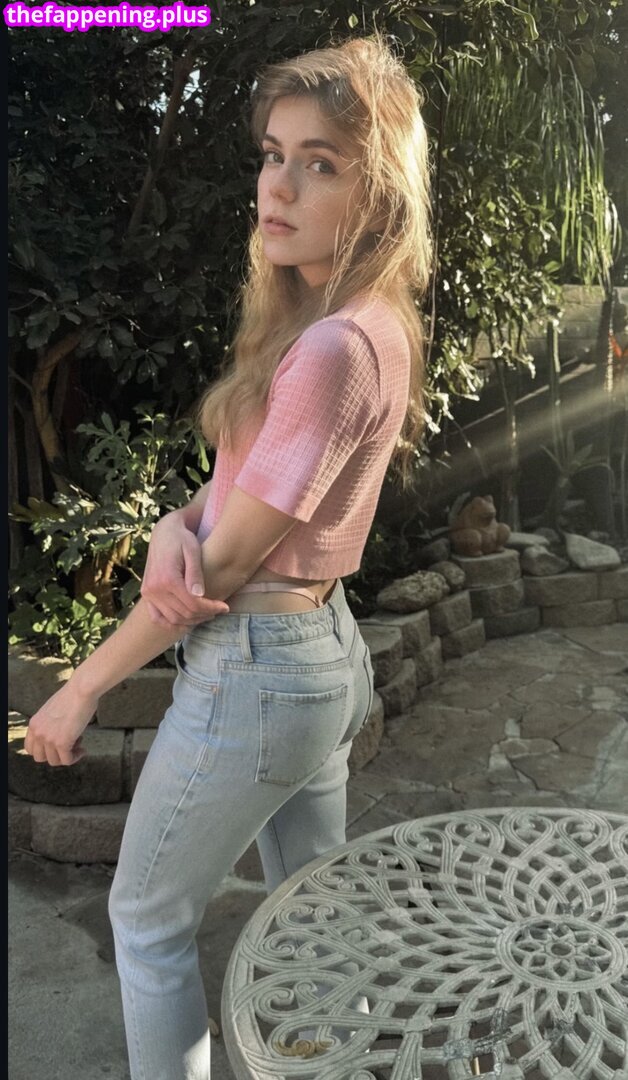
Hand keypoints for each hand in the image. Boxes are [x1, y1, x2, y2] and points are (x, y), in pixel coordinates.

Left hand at [24, 681, 98, 766]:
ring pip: (55, 761)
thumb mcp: (52, 711)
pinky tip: (83, 749)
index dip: (44, 751)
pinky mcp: (61, 743)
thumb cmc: (73, 696)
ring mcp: (48, 739)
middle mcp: (38, 732)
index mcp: (34, 724)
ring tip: (78, 743)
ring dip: (67, 756)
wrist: (82, 690)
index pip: (30, 749)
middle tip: (68, 746)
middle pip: (40, 758)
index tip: (57, 746)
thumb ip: (49, 724)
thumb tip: (58, 734)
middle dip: (55, 755)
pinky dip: (76, 757)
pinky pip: (67, 760)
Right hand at [141, 509, 229, 627]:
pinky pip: (157, 617)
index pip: (193, 604)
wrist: (164, 533)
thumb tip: (200, 595)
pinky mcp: (146, 594)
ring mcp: (148, 593)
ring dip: (191, 621)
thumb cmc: (182, 539)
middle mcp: (154, 588)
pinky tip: (187, 621)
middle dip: (204, 615)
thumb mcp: (193, 550)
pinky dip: (171, 623)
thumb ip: (195, 573)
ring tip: (206, 614)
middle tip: (218, 610)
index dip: (211, 608)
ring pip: (172, 618)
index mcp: (167, 578)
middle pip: (184, 613)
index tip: (225, 607)